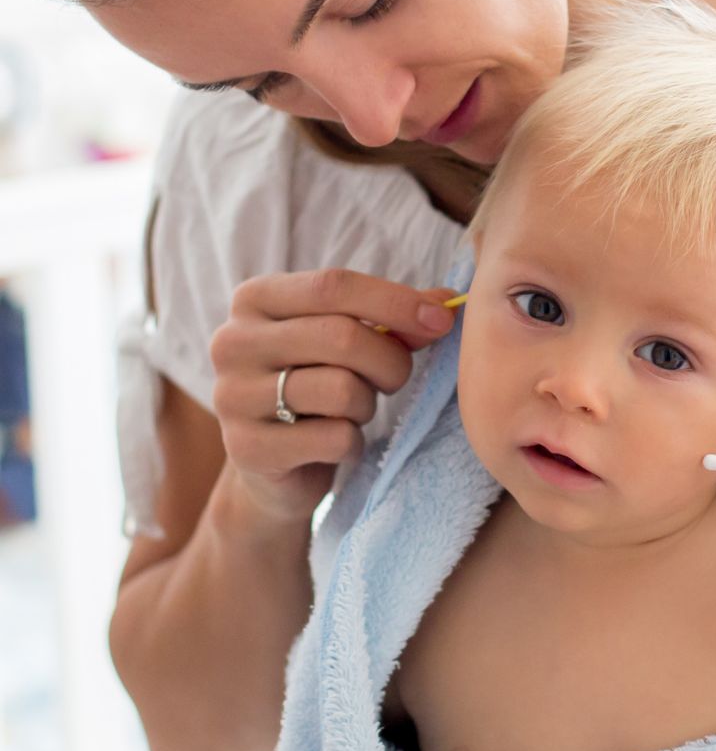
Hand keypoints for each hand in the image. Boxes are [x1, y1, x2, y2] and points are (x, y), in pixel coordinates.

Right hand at [210, 268, 457, 522]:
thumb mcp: (348, 341)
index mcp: (255, 299)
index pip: (334, 285)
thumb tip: (447, 302)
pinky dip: (351, 443)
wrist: (270, 466)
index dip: (396, 301)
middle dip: (390, 361)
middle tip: (395, 379)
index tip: (442, 320)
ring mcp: (233, 396)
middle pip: (343, 336)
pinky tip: (335, 443)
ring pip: (341, 389)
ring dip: (366, 405)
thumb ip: (393, 318)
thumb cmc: (316, 386)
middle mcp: (233, 341)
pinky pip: (334, 438)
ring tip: (352, 410)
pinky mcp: (247, 448)